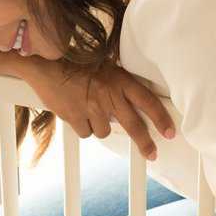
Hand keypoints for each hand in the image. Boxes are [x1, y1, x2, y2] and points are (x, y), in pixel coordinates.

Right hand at [22, 60, 175, 160]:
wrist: (46, 62)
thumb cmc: (75, 61)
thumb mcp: (104, 66)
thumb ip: (118, 85)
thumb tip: (128, 106)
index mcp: (120, 80)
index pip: (148, 102)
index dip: (161, 119)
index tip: (169, 132)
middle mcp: (109, 95)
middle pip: (134, 126)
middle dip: (145, 143)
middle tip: (152, 154)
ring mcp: (92, 108)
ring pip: (105, 131)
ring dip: (99, 125)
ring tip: (89, 109)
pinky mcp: (76, 117)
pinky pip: (86, 132)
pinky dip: (83, 126)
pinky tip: (76, 111)